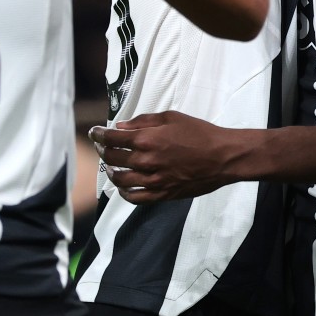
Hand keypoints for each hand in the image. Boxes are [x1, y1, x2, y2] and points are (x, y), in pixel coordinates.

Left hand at [88, 110, 235, 203]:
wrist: (222, 157)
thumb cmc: (199, 133)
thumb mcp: (171, 117)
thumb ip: (143, 121)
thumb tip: (121, 126)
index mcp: (147, 139)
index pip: (112, 138)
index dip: (99, 135)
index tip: (94, 132)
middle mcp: (146, 161)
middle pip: (114, 158)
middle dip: (104, 150)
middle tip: (102, 146)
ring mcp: (153, 180)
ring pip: (121, 179)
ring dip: (112, 171)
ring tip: (111, 166)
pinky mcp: (162, 194)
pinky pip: (136, 198)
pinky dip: (124, 193)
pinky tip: (123, 187)